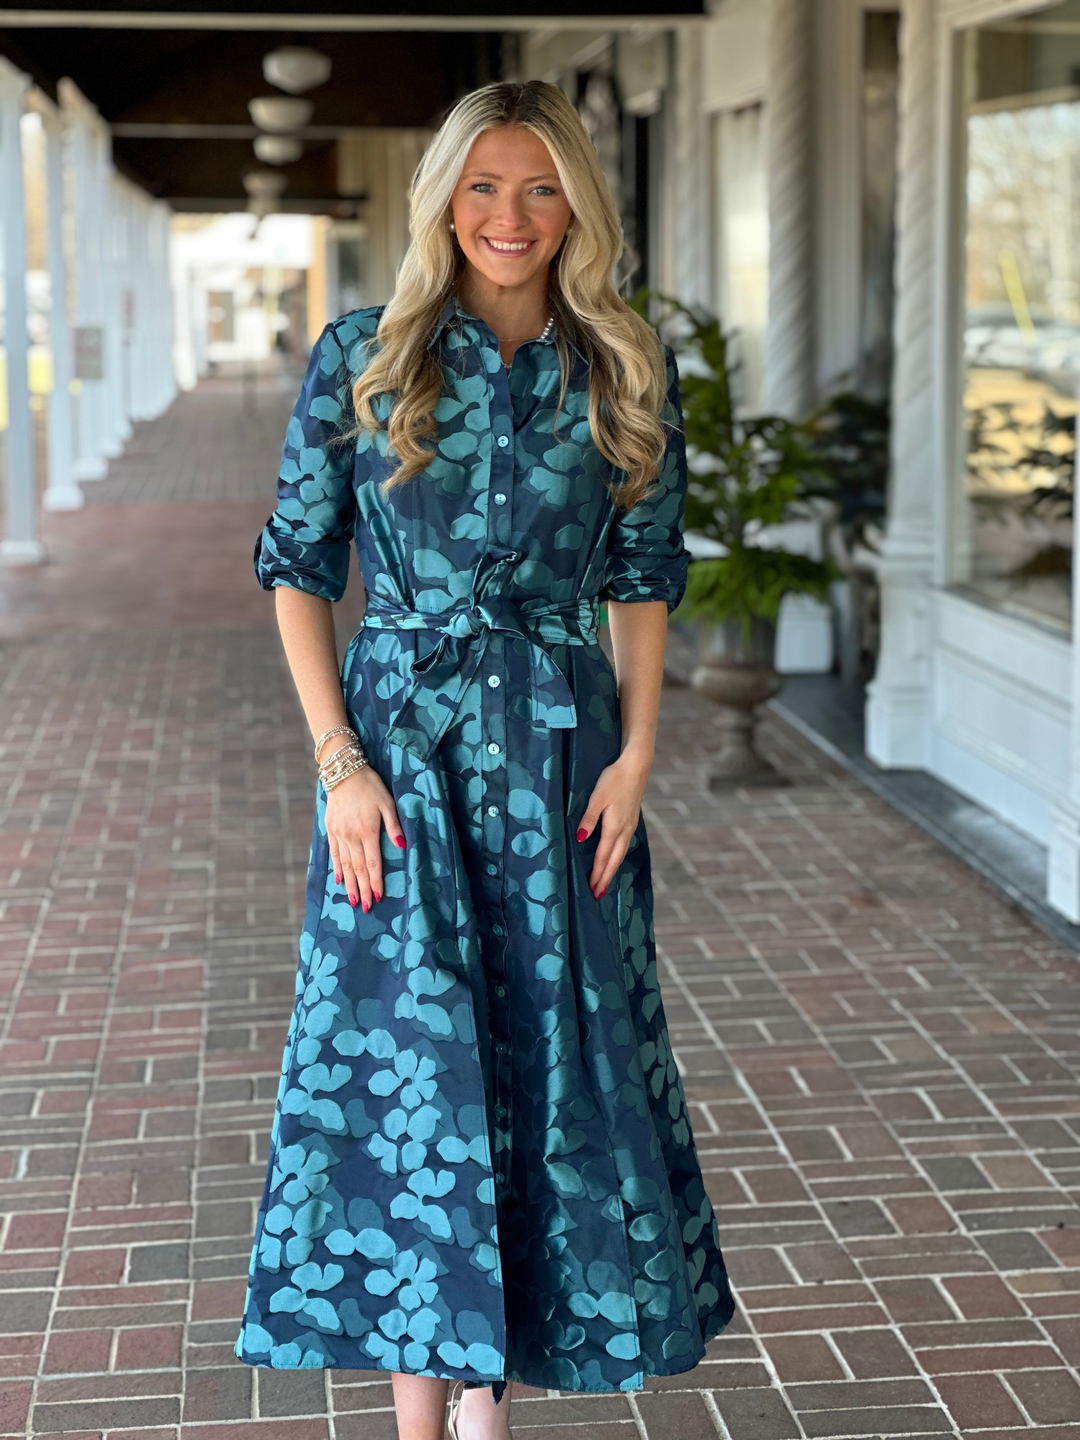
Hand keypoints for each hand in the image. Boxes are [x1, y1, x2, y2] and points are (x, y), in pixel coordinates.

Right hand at [324, 765, 405, 911]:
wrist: (343, 771)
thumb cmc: (370, 786)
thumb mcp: (387, 802)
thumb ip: (394, 826)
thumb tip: (402, 847)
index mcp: (368, 831)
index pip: (373, 862)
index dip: (375, 881)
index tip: (378, 897)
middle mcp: (351, 836)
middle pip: (358, 868)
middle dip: (363, 889)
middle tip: (366, 907)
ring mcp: (339, 834)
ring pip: (345, 864)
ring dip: (350, 884)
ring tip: (353, 900)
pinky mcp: (331, 829)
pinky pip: (334, 853)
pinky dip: (337, 868)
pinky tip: (339, 880)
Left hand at [575, 751, 651, 898]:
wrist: (636, 766)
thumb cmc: (615, 779)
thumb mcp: (597, 797)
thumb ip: (588, 819)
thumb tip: (580, 840)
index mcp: (614, 827)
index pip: (604, 857)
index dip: (598, 874)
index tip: (592, 890)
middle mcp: (624, 830)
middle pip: (614, 860)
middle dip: (605, 878)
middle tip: (598, 895)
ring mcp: (630, 825)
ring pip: (620, 854)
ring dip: (612, 869)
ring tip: (605, 882)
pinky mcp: (631, 820)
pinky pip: (624, 845)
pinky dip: (617, 857)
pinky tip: (614, 858)